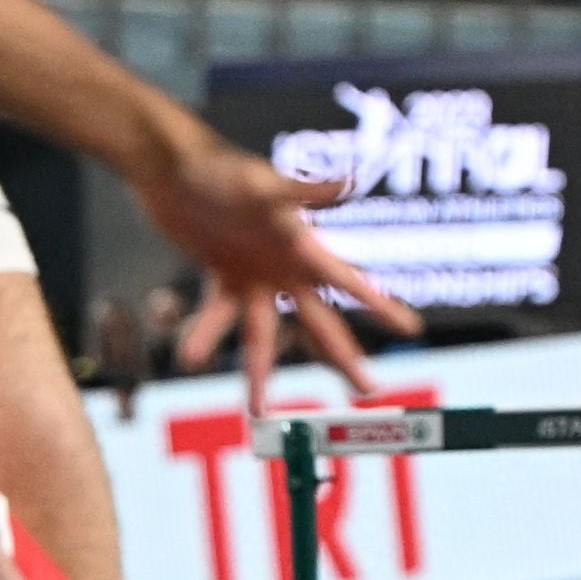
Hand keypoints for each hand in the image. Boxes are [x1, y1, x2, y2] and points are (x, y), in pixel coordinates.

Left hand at [133, 138, 417, 410]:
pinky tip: (192, 360)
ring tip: (257, 412)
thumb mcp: (258, 183)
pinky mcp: (223, 275)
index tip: (412, 328)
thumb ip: (301, 191)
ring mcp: (255, 274)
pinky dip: (206, 336)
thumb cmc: (216, 167)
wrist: (168, 167)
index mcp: (300, 244)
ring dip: (259, 370)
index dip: (380, 304)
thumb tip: (351, 182)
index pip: (348, 280)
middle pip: (320, 321)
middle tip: (368, 391)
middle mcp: (284, 265)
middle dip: (343, 357)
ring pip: (264, 333)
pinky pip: (218, 314)